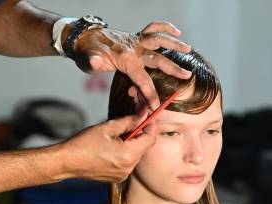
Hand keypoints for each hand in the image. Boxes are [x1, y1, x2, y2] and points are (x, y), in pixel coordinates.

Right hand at [60, 109, 156, 181]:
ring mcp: (123, 175)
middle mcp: (128, 168)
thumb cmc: (83, 144)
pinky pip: (128, 163)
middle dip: (141, 134)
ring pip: (136, 155)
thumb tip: (142, 114)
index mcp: (127, 155)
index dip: (150, 125)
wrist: (67, 162)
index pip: (150, 138)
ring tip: (118, 136)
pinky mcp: (117, 178)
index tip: (147, 116)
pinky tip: (112, 147)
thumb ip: (129, 121)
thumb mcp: (107, 127)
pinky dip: (126, 153)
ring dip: (133, 144)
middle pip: (144, 147)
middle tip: (132, 121)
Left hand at [73, 21, 192, 109]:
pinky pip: (152, 29)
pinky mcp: (135, 37)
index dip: (150, 95)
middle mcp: (134, 48)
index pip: (142, 80)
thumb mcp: (87, 60)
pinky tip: (176, 32)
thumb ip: (94, 61)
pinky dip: (165, 27)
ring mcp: (135, 41)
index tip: (157, 108)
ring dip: (174, 44)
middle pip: (158, 59)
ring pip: (159, 40)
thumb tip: (95, 60)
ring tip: (188, 49)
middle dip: (172, 69)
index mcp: (126, 58)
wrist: (83, 37)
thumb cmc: (86, 52)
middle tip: (186, 76)